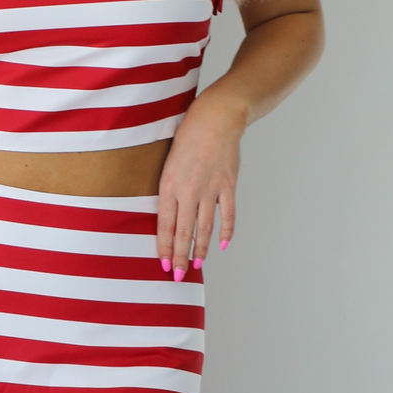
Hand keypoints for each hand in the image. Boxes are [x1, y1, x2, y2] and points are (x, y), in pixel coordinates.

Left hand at [156, 83, 245, 279]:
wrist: (216, 116)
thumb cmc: (188, 135)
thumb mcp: (168, 161)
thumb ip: (169, 188)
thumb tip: (168, 213)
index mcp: (169, 184)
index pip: (165, 225)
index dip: (165, 247)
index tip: (165, 264)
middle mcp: (188, 190)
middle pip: (184, 232)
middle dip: (180, 257)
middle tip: (178, 276)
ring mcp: (210, 189)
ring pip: (204, 228)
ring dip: (200, 250)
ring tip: (196, 266)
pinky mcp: (228, 185)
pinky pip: (227, 214)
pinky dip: (225, 231)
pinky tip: (221, 245)